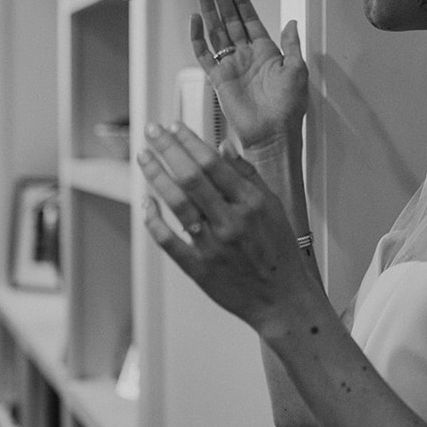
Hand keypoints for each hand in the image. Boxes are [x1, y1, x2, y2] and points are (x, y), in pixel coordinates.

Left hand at [138, 121, 315, 331]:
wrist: (282, 299)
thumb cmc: (280, 254)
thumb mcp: (274, 208)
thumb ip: (248, 176)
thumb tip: (225, 148)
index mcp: (252, 204)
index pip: (214, 163)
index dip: (189, 141)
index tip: (175, 127)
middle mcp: (231, 221)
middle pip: (191, 177)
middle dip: (167, 150)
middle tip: (152, 133)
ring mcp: (213, 245)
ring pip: (176, 203)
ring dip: (156, 177)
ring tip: (144, 158)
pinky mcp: (198, 267)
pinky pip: (168, 240)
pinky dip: (154, 220)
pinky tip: (146, 203)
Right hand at [194, 0, 308, 152]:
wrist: (274, 134)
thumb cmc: (288, 108)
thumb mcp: (298, 70)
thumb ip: (291, 44)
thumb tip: (292, 22)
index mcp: (266, 52)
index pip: (250, 18)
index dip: (242, 0)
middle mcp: (246, 56)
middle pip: (230, 20)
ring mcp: (231, 66)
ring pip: (216, 32)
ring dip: (209, 11)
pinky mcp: (218, 79)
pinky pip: (204, 54)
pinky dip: (198, 37)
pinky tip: (195, 21)